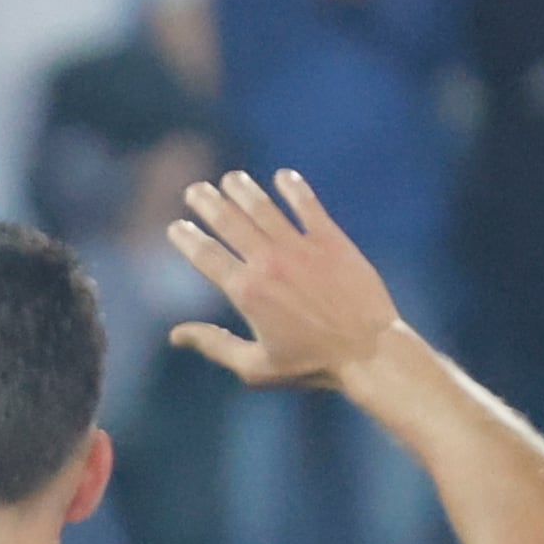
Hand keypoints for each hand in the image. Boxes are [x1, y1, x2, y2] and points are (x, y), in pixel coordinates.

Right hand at [165, 168, 404, 389]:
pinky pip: (308, 206)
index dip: (186, 237)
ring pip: (264, 208)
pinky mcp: (331, 241)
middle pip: (229, 222)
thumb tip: (176, 334)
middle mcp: (268, 264)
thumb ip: (214, 345)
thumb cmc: (311, 365)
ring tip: (231, 178)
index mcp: (246, 292)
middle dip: (208, 202)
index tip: (176, 226)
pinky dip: (293, 188)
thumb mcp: (255, 366)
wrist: (368, 352)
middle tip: (195, 189)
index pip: (206, 255)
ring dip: (243, 190)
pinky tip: (282, 176)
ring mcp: (301, 249)